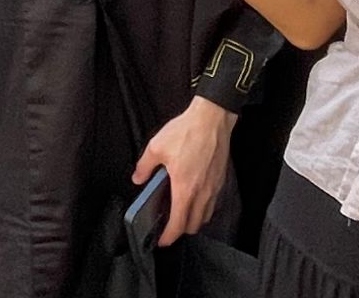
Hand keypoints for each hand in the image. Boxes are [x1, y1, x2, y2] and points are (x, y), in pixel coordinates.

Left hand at [135, 98, 234, 245]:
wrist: (212, 119)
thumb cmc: (186, 132)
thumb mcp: (156, 147)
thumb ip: (145, 167)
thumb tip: (138, 179)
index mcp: (185, 189)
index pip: (178, 224)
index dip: (169, 236)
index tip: (162, 240)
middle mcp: (202, 193)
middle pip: (194, 226)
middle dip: (181, 231)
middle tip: (169, 226)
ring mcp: (213, 188)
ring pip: (205, 216)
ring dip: (193, 220)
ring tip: (180, 212)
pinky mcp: (220, 180)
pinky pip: (212, 203)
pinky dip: (202, 207)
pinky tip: (192, 195)